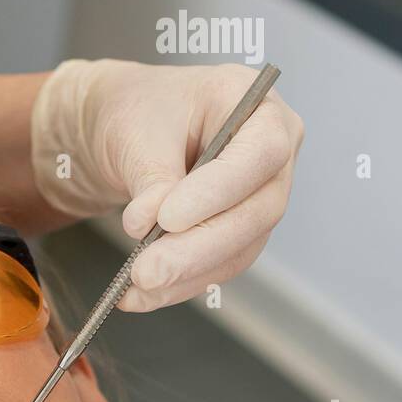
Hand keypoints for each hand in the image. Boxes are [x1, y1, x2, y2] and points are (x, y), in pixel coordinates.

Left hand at [31, 59, 303, 310]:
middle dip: (196, 248)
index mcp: (259, 106)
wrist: (127, 132)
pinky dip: (179, 285)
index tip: (167, 218)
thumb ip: (153, 178)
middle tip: (146, 269)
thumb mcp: (139, 131)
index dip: (217, 192)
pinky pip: (219, 268)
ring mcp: (261, 198)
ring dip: (186, 275)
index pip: (260, 154)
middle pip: (256, 212)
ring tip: (137, 284)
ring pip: (240, 249)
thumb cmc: (140, 111)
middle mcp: (274, 155)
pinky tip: (141, 295)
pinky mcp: (240, 234)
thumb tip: (153, 226)